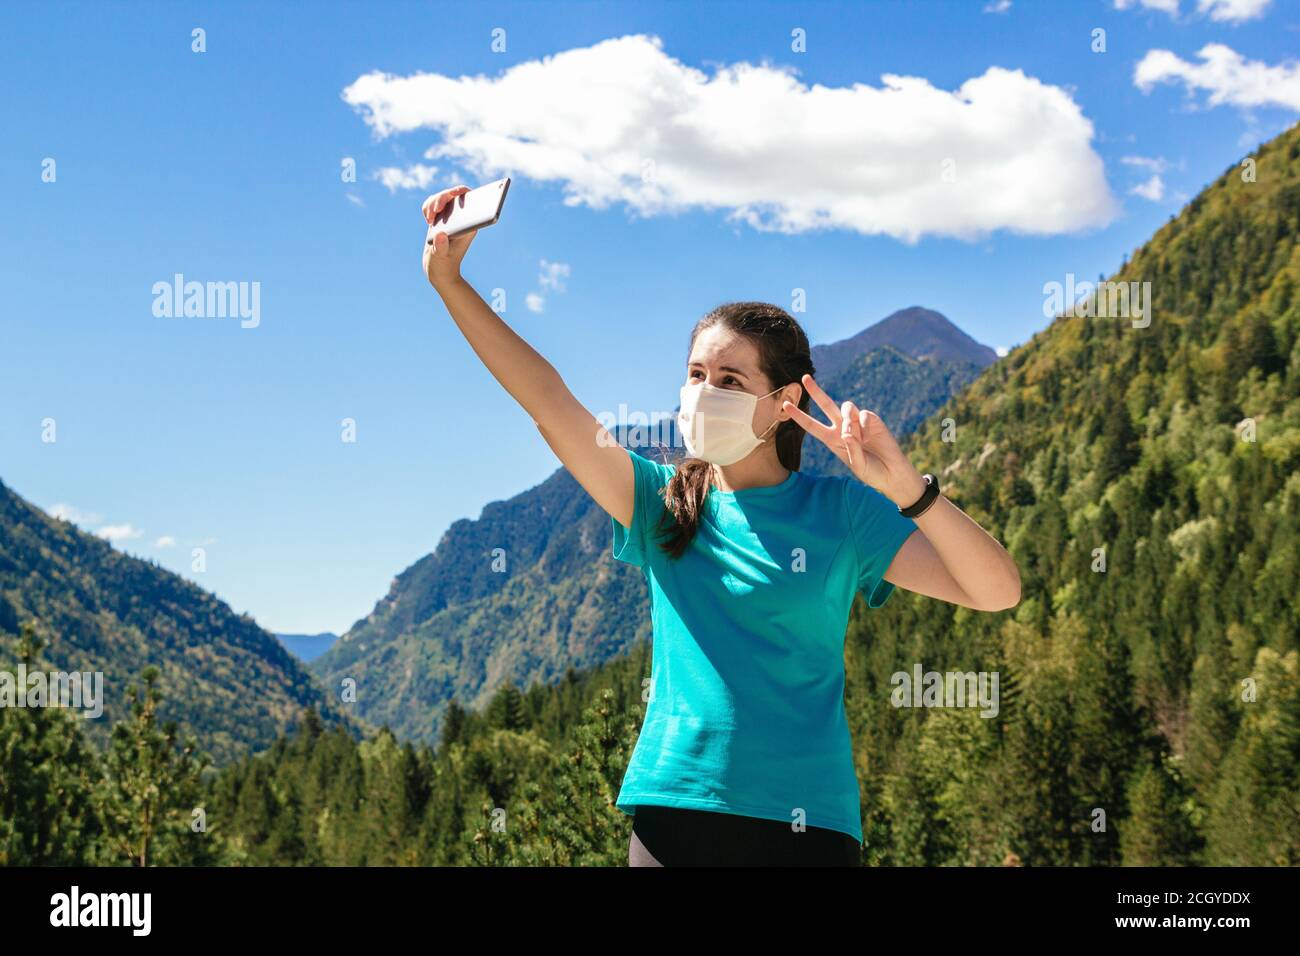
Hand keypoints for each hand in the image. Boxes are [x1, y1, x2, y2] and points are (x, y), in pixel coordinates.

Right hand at [422, 185, 477, 289]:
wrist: (439, 271)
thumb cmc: (443, 266)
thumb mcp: (441, 257)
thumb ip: (441, 247)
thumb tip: (440, 235)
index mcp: (469, 225)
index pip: (470, 199)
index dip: (460, 192)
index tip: (452, 194)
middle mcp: (462, 218)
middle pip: (453, 194)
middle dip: (441, 197)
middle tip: (434, 211)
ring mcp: (451, 217)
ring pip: (442, 197)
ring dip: (432, 202)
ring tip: (429, 220)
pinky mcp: (441, 219)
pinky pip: (434, 203)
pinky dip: (428, 207)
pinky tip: (427, 219)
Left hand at [781, 373, 926, 506]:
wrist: (892, 473)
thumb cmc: (872, 472)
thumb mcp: (857, 465)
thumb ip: (851, 450)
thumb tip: (848, 432)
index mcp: (832, 440)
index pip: (812, 425)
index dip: (799, 415)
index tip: (784, 404)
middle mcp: (843, 428)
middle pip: (826, 405)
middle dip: (816, 391)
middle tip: (805, 378)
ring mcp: (857, 422)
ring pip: (845, 407)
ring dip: (847, 420)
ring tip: (854, 437)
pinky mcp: (872, 419)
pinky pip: (862, 414)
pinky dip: (863, 426)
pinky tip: (868, 438)